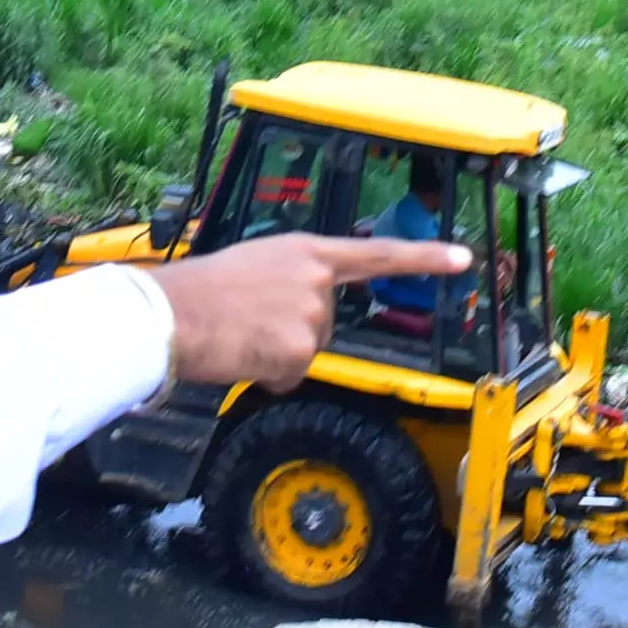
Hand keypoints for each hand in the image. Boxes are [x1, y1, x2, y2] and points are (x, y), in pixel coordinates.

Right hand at [150, 235, 471, 389]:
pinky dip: (266, 375)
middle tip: (247, 323)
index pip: (376, 254)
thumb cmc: (193, 293)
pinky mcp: (300, 348)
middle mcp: (315, 278)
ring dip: (275, 354)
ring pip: (306, 352)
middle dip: (291, 333)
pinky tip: (240, 356)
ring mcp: (311, 313)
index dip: (423, 257)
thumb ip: (285, 280)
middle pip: (325, 323)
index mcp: (303, 251)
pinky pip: (290, 376)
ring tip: (238, 336)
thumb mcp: (251, 267)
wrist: (165, 314)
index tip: (463, 257)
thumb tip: (287, 312)